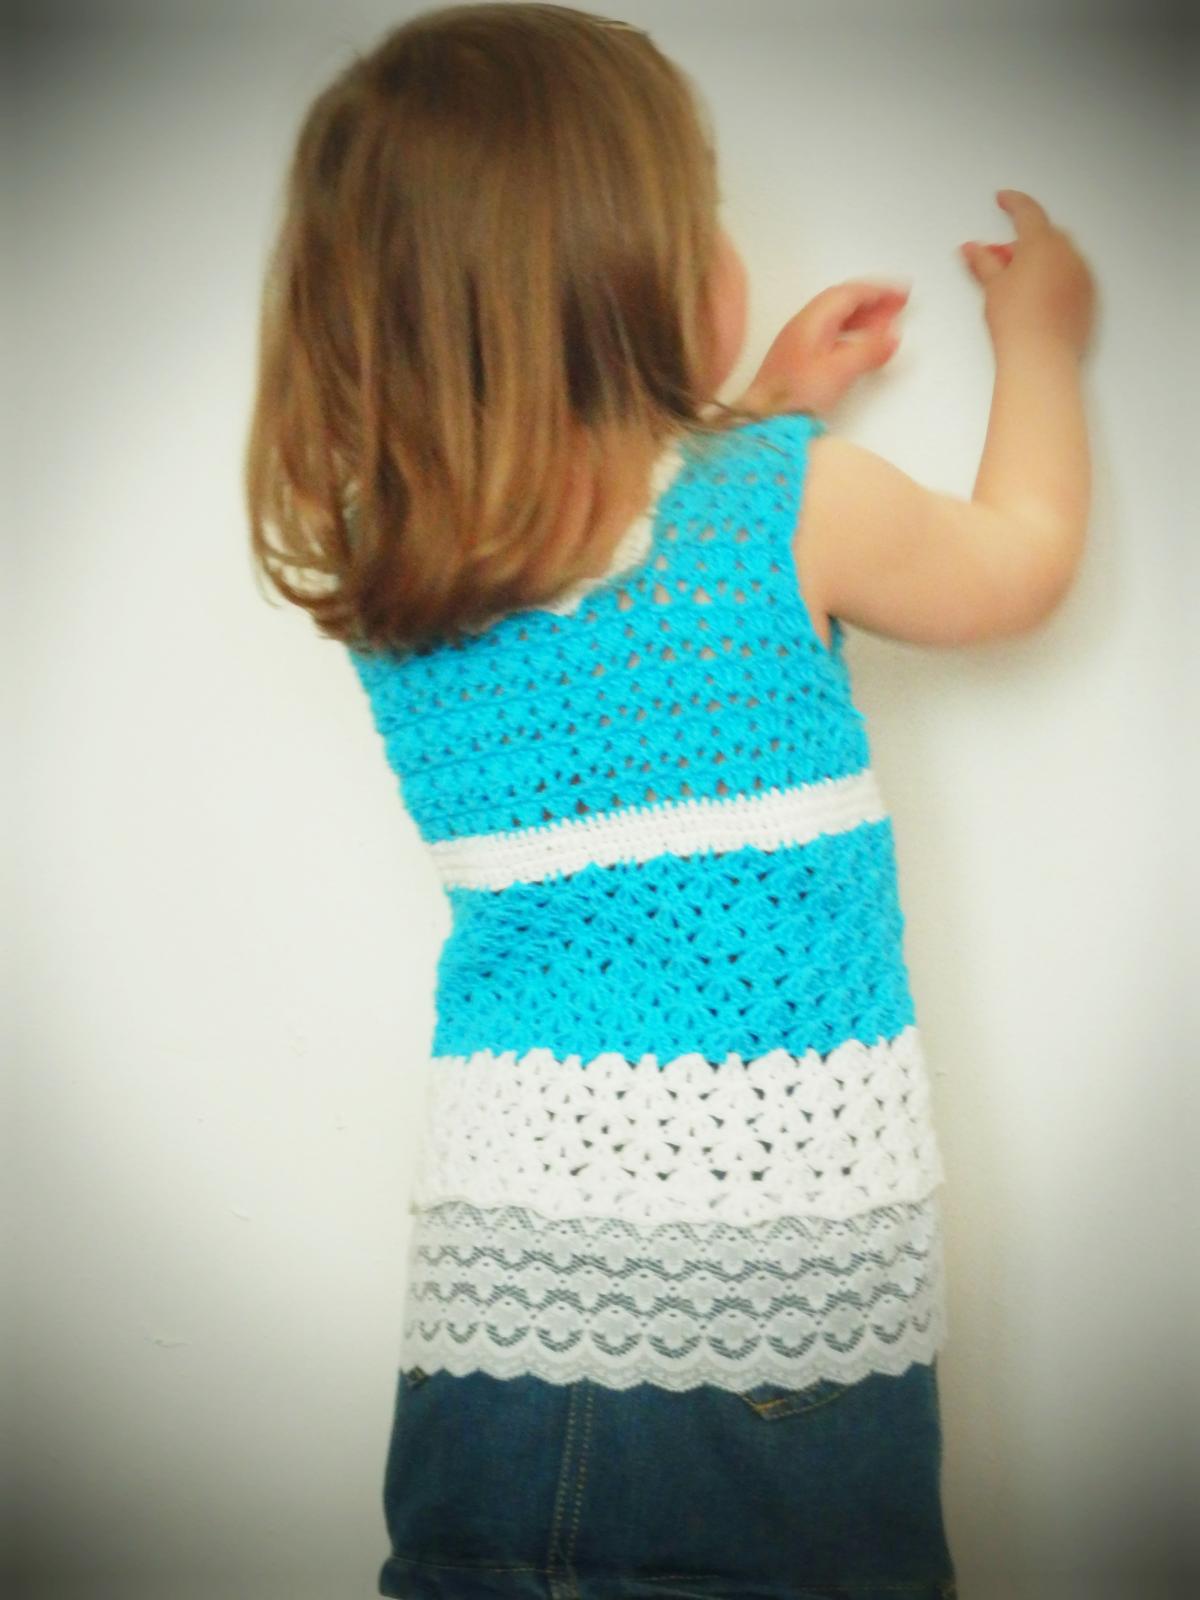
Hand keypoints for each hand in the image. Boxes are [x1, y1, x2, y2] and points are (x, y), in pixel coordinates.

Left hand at [738, 279, 910, 418]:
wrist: (762, 422)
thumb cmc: (794, 398)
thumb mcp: (839, 371)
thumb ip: (868, 350)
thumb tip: (893, 336)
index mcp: (811, 321)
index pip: (849, 293)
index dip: (878, 290)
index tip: (902, 292)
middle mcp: (803, 326)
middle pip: (843, 303)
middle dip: (873, 302)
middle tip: (899, 305)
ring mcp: (799, 343)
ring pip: (837, 320)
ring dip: (864, 319)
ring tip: (887, 325)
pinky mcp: (798, 362)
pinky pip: (832, 337)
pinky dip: (853, 336)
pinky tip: (863, 348)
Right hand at [961, 190, 1095, 356]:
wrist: (1041, 358)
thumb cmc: (1019, 323)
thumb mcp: (992, 286)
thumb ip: (983, 261)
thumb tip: (973, 250)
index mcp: (1043, 242)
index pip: (1027, 211)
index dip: (1013, 202)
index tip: (1004, 199)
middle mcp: (1068, 253)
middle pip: (1045, 235)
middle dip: (1023, 241)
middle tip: (1001, 258)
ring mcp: (1082, 274)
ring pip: (1060, 255)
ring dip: (1040, 260)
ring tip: (1017, 283)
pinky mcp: (1088, 296)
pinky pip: (1071, 276)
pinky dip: (1055, 277)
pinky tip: (1037, 297)